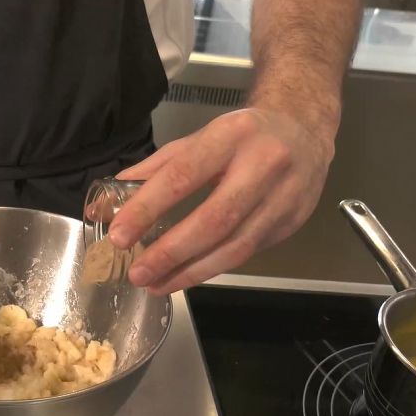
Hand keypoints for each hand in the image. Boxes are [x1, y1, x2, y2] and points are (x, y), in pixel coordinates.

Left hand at [110, 108, 335, 293]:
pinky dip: (212, 268)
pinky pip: (246, 253)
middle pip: (213, 219)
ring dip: (191, 272)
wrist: (306, 130)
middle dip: (171, 252)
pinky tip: (186, 276)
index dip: (148, 208)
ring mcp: (283, 197)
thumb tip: (109, 202)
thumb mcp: (200, 138)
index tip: (119, 235)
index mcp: (231, 136)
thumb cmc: (244, 135)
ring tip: (157, 285)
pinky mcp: (291, 223)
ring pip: (234, 247)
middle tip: (138, 273)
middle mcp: (263, 165)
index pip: (183, 176)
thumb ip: (155, 170)